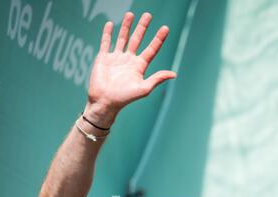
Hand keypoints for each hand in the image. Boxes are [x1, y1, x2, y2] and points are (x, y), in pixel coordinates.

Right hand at [85, 12, 176, 126]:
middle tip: (148, 15)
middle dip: (142, 28)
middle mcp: (128, 61)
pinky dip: (107, 34)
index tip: (165, 28)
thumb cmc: (124, 98)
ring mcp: (116, 58)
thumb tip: (174, 74)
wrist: (105, 101)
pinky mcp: (103, 58)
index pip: (151, 49)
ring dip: (126, 26)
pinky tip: (110, 24)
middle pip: (137, 40)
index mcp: (139, 67)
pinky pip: (106, 43)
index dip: (158, 39)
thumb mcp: (144, 88)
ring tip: (131, 14)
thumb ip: (157, 79)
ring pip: (122, 38)